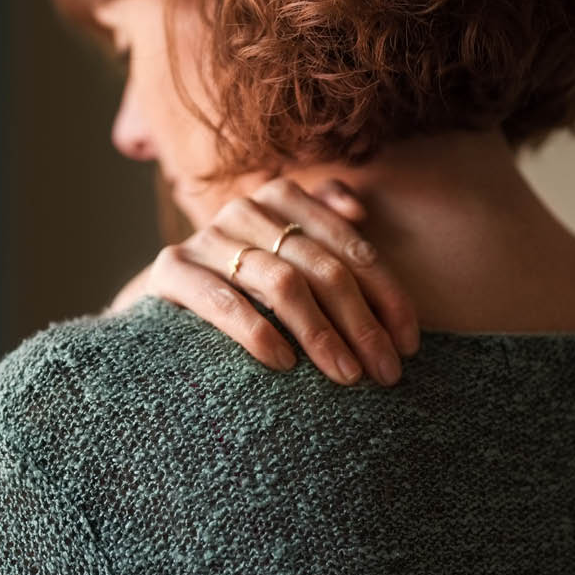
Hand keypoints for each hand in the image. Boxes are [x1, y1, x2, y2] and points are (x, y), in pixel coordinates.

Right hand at [108, 178, 419, 386]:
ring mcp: (206, 237)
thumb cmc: (246, 289)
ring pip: (281, 282)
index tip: (408, 344)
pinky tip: (283, 363)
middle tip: (384, 372)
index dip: (386, 296)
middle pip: (321, 267)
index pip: (349, 248)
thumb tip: (360, 210)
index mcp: (283, 198)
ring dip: (320, 334)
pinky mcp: (171, 269)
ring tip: (345, 375)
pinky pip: (223, 300)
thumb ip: (327, 231)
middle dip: (361, 323)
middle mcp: (245, 209)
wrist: (166, 305)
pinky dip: (257, 331)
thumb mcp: (289, 257)